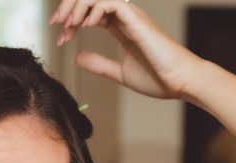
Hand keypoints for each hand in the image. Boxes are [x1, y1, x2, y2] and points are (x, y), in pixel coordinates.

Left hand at [51, 0, 204, 100]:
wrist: (180, 82)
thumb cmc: (158, 78)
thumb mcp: (120, 73)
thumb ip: (99, 65)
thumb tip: (77, 58)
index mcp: (121, 27)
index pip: (91, 11)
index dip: (72, 19)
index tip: (60, 36)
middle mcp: (125, 17)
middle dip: (69, 7)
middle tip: (56, 24)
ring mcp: (131, 16)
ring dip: (78, 6)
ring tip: (67, 24)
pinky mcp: (137, 20)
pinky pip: (111, 3)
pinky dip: (94, 10)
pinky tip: (86, 25)